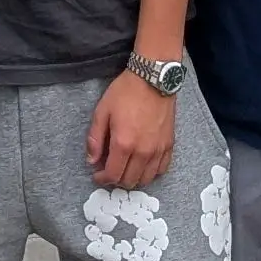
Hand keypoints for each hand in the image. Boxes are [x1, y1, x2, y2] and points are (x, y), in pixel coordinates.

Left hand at [86, 72, 176, 190]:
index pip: (113, 174)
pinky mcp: (169, 145)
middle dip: (117, 179)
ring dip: (133, 178)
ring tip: (125, 168)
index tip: (97, 175)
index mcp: (123, 144)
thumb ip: (95, 139)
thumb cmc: (125, 92)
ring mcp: (158, 150)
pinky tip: (143, 164)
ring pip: (146, 179)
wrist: (153, 79)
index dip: (102, 179)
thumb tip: (92, 161)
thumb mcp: (102, 111)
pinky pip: (162, 169)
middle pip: (129, 181)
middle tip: (110, 170)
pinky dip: (151, 172)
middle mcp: (143, 152)